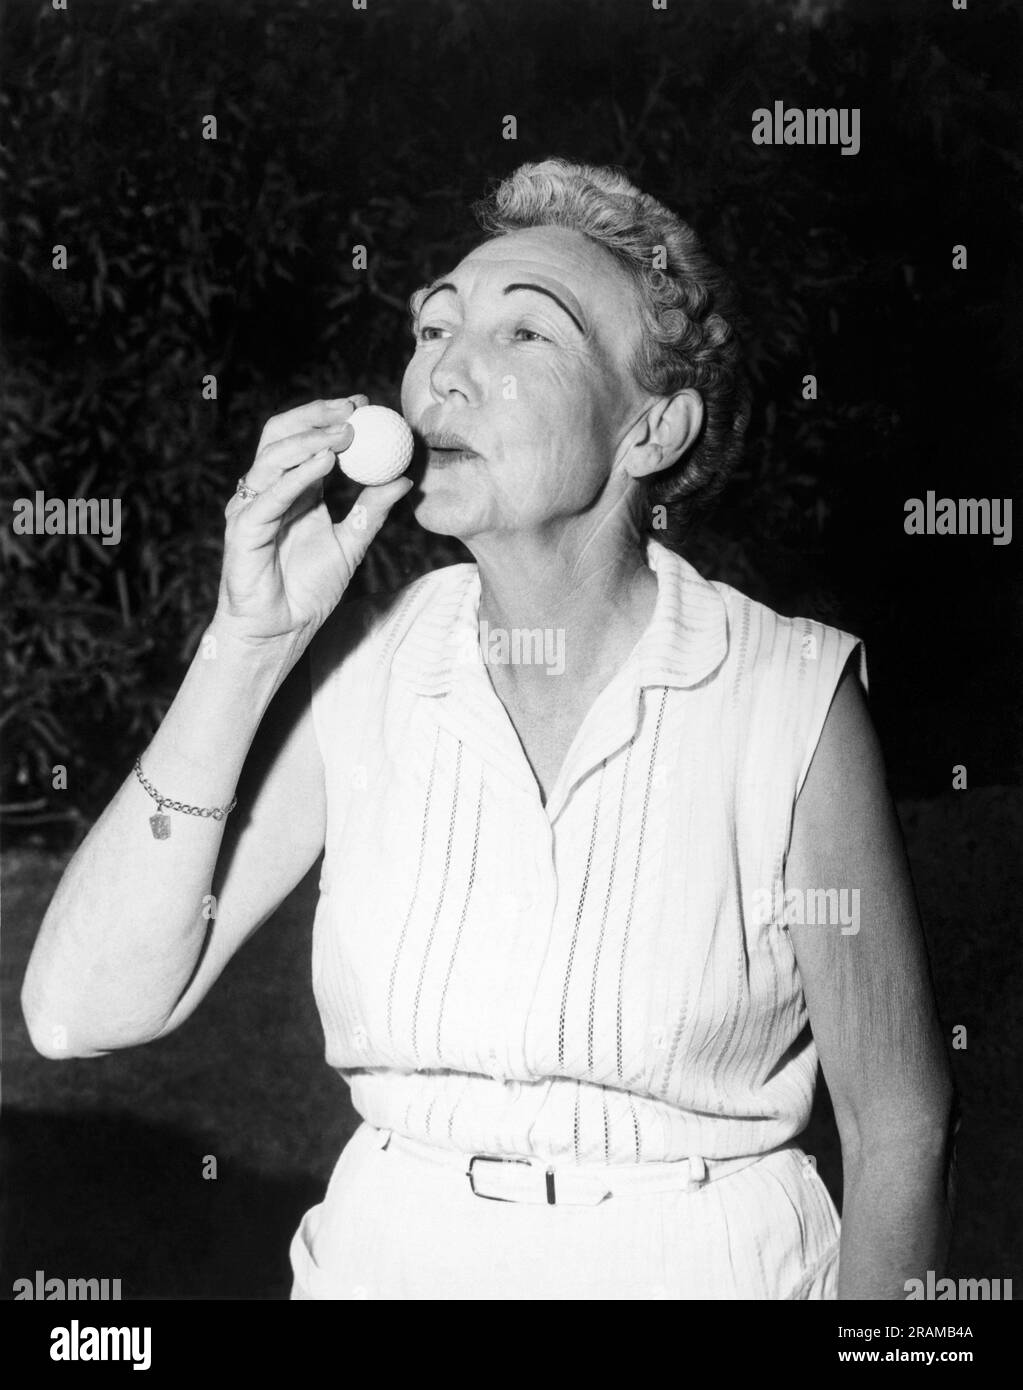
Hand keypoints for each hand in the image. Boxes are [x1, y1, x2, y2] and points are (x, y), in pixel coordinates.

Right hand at [215, 396, 413, 646]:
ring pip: (272, 457)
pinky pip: (269, 496)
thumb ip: (371, 511)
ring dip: (310, 439)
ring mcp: (252, 508)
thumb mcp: (350, 544)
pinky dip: (296, 476)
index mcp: (292, 489)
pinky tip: (325, 463)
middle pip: (281, 434)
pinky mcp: (243, 530)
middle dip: (316, 415)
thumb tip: (404, 480)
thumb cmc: (308, 591)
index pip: (305, 438)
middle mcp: (268, 491)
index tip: (365, 405)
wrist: (281, 631)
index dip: (330, 416)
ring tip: (345, 433)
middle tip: (353, 409)